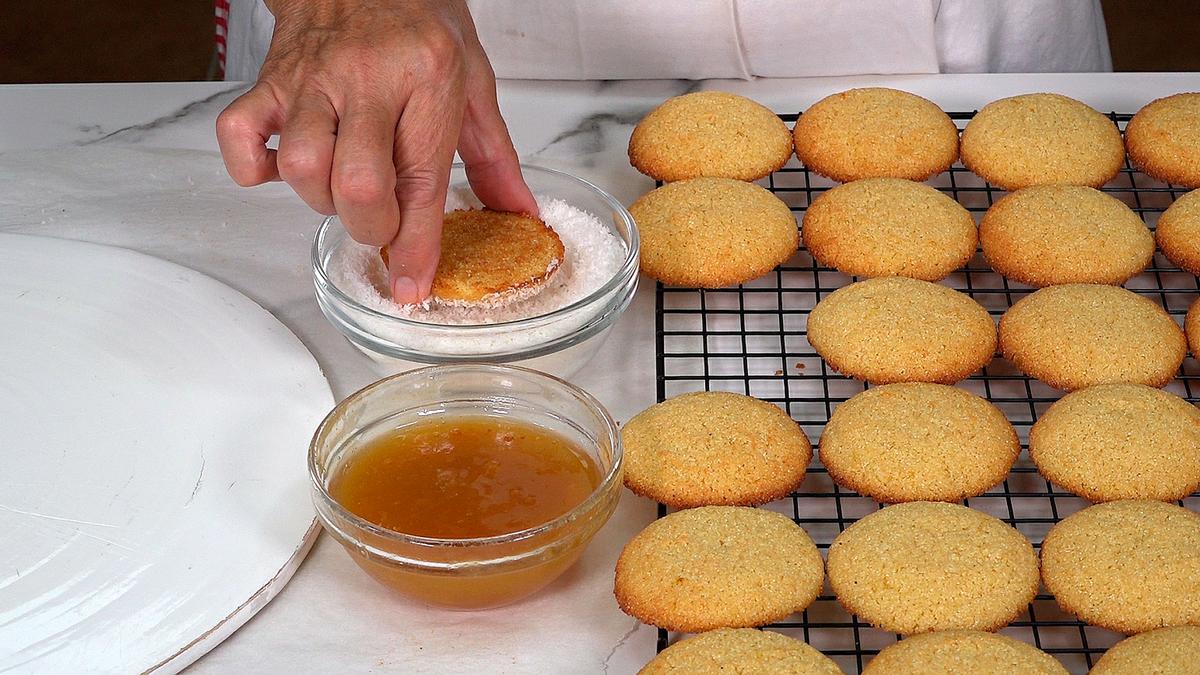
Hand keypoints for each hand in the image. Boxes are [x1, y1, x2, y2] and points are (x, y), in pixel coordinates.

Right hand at [216, 0, 536, 303]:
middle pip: (359, 184)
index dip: (416, 246)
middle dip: (372, 228)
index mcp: (428, 78)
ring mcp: (312, 78)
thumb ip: (494, 155)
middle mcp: (367, 78)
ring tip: (343, 186)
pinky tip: (286, 167)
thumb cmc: (419, 16)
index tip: (410, 287)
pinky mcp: (269, 78)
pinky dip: (254, 168)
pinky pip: (239, 135)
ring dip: (322, 200)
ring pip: (303, 167)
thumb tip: (518, 212)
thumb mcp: (474, 77)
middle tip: (382, 223)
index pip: (422, 180)